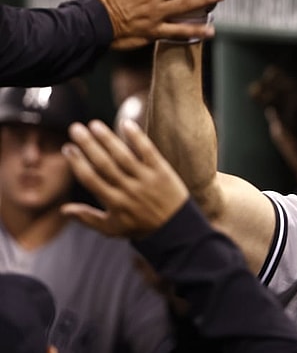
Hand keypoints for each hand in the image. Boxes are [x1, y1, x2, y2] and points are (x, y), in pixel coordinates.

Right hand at [61, 119, 189, 239]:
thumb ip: (88, 218)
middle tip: (76, 129)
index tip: (68, 148)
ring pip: (123, 156)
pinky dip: (137, 138)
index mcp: (114, 202)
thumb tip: (64, 209)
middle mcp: (128, 189)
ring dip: (108, 139)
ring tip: (94, 125)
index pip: (91, 179)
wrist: (176, 228)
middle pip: (104, 164)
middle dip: (88, 146)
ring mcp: (146, 179)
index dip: (77, 163)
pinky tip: (126, 124)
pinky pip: (148, 152)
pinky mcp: (162, 171)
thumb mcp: (112, 229)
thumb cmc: (140, 227)